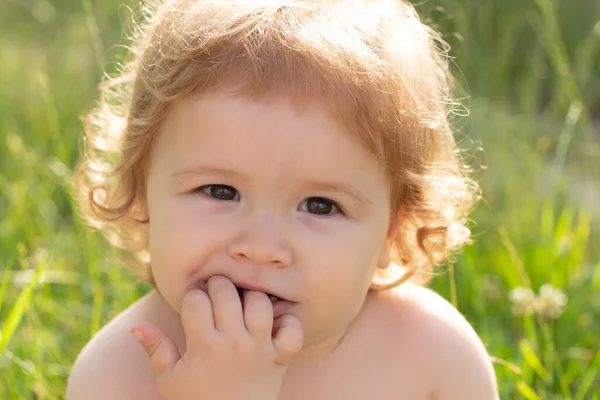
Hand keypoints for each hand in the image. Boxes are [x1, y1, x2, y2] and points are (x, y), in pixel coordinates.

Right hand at [131, 276, 303, 399]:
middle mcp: (233, 343)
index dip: (193, 294)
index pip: (196, 300)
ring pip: (260, 303)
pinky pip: (293, 331)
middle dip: (218, 285)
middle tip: (216, 293)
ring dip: (251, 297)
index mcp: (203, 346)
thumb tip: (137, 326)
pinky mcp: (281, 357)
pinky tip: (274, 323)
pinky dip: (288, 323)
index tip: (194, 300)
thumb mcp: (170, 380)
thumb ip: (156, 350)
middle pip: (227, 293)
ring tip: (242, 304)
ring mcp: (259, 348)